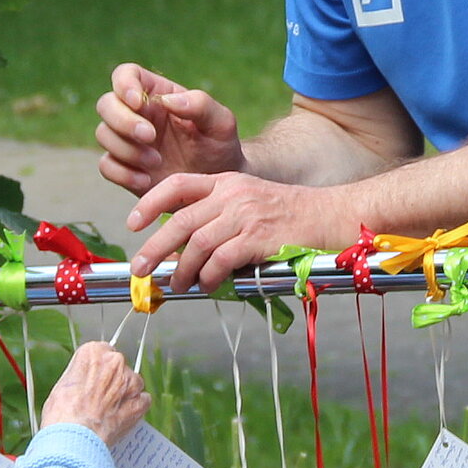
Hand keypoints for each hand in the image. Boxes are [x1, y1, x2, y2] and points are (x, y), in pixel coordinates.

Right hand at [39, 341, 148, 449]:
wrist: (73, 438)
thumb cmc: (62, 415)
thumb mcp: (62, 385)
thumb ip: (80, 376)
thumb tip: (84, 382)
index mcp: (93, 353)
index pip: (100, 351)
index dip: (95, 368)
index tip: (92, 378)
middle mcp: (114, 362)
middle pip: (118, 366)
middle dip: (111, 380)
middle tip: (98, 397)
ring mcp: (130, 383)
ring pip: (133, 382)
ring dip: (125, 393)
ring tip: (109, 410)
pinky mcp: (139, 403)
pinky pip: (143, 400)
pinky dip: (135, 407)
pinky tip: (121, 416)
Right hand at [97, 65, 244, 194]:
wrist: (216, 187)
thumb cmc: (220, 147)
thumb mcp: (221, 123)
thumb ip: (201, 105)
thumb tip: (168, 101)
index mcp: (157, 94)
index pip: (126, 74)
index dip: (124, 84)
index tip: (139, 103)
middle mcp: (137, 114)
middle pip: (106, 104)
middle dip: (123, 121)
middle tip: (151, 137)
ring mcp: (128, 141)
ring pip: (103, 134)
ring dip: (127, 149)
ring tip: (157, 162)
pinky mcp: (124, 168)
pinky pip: (106, 165)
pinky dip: (122, 173)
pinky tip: (146, 180)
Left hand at [127, 173, 340, 293]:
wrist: (334, 215)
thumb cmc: (293, 216)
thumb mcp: (252, 202)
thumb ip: (220, 218)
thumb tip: (186, 250)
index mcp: (227, 182)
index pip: (177, 186)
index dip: (149, 203)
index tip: (132, 223)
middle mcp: (232, 194)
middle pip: (180, 221)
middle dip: (154, 248)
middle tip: (141, 269)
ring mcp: (246, 215)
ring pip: (198, 245)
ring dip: (182, 270)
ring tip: (178, 285)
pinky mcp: (259, 238)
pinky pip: (221, 261)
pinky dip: (209, 277)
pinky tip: (207, 286)